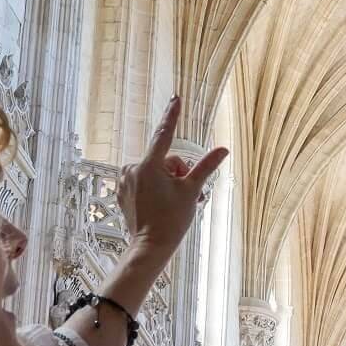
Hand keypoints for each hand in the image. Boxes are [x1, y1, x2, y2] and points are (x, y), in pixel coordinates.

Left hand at [118, 96, 227, 258]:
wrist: (150, 247)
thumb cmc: (172, 220)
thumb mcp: (192, 191)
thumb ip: (206, 167)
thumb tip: (223, 150)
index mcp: (149, 165)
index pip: (164, 134)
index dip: (172, 115)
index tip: (176, 98)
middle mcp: (133, 168)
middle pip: (165, 160)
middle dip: (178, 174)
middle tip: (185, 195)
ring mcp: (125, 180)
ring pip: (155, 171)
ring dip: (168, 182)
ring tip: (174, 203)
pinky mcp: (122, 192)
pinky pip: (143, 181)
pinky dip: (154, 189)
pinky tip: (159, 205)